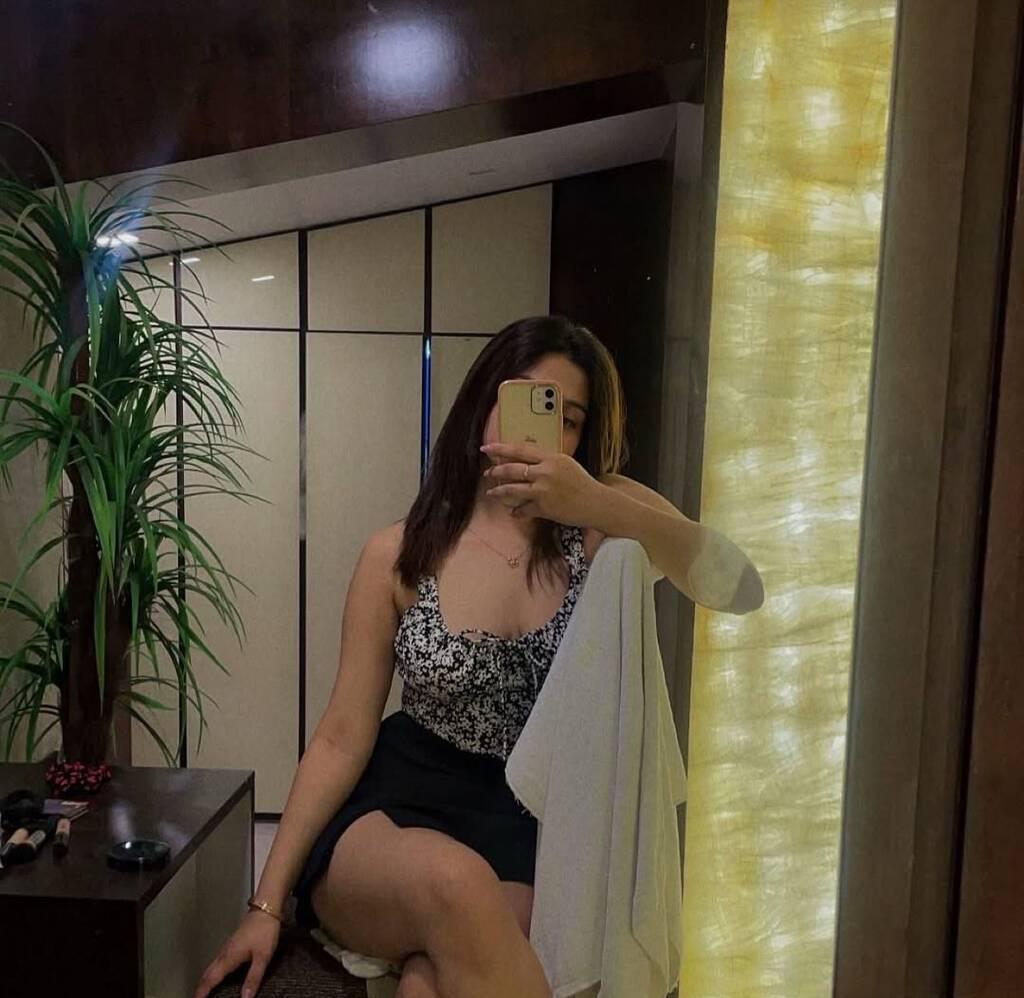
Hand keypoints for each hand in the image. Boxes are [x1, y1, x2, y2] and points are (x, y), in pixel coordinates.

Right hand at [193, 910, 280, 997]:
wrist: (266, 909)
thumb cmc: (265, 931)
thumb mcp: (262, 957)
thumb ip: (254, 978)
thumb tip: (245, 997)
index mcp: (229, 957)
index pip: (211, 979)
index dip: (202, 991)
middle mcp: (225, 953)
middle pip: (207, 973)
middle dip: (200, 987)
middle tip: (197, 997)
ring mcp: (228, 947)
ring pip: (211, 966)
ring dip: (206, 979)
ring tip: (204, 991)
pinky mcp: (232, 944)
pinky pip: (217, 961)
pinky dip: (213, 971)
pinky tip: (218, 975)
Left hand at [480, 442, 603, 526]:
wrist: (596, 504)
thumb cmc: (582, 483)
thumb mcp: (565, 464)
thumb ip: (546, 460)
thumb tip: (524, 458)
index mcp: (551, 458)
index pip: (520, 449)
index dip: (500, 448)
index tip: (487, 447)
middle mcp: (545, 472)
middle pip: (511, 469)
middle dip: (495, 471)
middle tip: (488, 473)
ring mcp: (543, 491)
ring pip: (511, 489)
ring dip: (498, 492)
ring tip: (492, 493)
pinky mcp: (543, 508)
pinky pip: (522, 509)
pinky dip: (516, 511)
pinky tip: (513, 512)